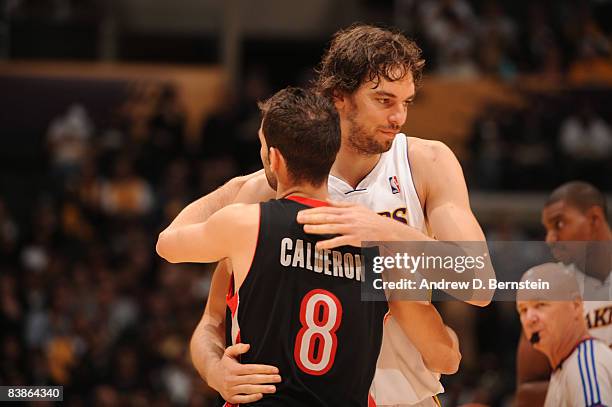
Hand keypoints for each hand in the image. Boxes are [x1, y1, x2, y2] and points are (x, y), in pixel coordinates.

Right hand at [208, 343, 280, 403]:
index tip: (275, 370)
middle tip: (278, 379)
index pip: (252, 369)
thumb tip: (248, 346)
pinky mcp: (231, 398)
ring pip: (249, 389)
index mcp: (233, 369)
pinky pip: (243, 399)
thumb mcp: (229, 352)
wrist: (213, 376)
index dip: (264, 369)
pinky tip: (261, 395)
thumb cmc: (225, 364)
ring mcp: (231, 389)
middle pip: (252, 379)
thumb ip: (238, 347)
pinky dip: (252, 398)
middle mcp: (232, 379)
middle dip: (267, 379)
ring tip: (273, 388)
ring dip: (262, 389)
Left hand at [296, 200, 419, 248]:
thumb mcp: (357, 208)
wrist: (386, 230)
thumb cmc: (371, 219)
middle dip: (311, 217)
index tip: (302, 212)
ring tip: (305, 228)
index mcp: (347, 210)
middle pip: (326, 217)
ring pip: (331, 227)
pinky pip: (340, 241)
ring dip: (317, 228)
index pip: (327, 209)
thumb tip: (326, 200)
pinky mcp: (355, 239)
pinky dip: (329, 243)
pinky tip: (319, 246)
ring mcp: (351, 228)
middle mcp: (348, 218)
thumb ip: (341, 204)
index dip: (313, 210)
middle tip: (298, 218)